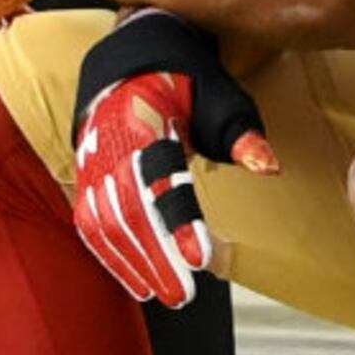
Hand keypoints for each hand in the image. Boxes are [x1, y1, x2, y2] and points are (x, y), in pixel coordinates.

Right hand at [67, 10, 279, 308]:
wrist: (129, 61)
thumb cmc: (183, 79)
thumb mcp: (219, 93)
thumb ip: (241, 131)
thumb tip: (269, 166)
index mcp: (142, 117)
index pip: (159, 177)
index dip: (177, 220)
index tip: (200, 256)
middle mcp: (108, 142)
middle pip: (128, 207)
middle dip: (155, 254)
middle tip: (183, 292)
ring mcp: (90, 161)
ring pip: (104, 220)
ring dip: (133, 262)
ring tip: (166, 293)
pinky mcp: (85, 178)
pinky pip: (91, 222)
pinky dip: (112, 255)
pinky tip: (137, 281)